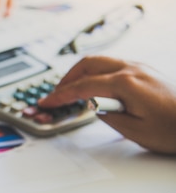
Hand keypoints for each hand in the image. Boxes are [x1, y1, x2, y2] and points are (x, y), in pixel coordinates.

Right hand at [39, 56, 175, 154]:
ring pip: (100, 61)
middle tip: (56, 94)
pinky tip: (94, 84)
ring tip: (71, 89)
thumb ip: (108, 116)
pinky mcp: (146, 71)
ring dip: (81, 73)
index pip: (82, 87)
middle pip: (88, 65)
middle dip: (67, 78)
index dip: (60, 95)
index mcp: (126, 84)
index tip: (46, 101)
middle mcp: (132, 70)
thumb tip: (95, 107)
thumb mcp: (135, 131)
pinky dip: (95, 72)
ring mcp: (140, 68)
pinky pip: (112, 64)